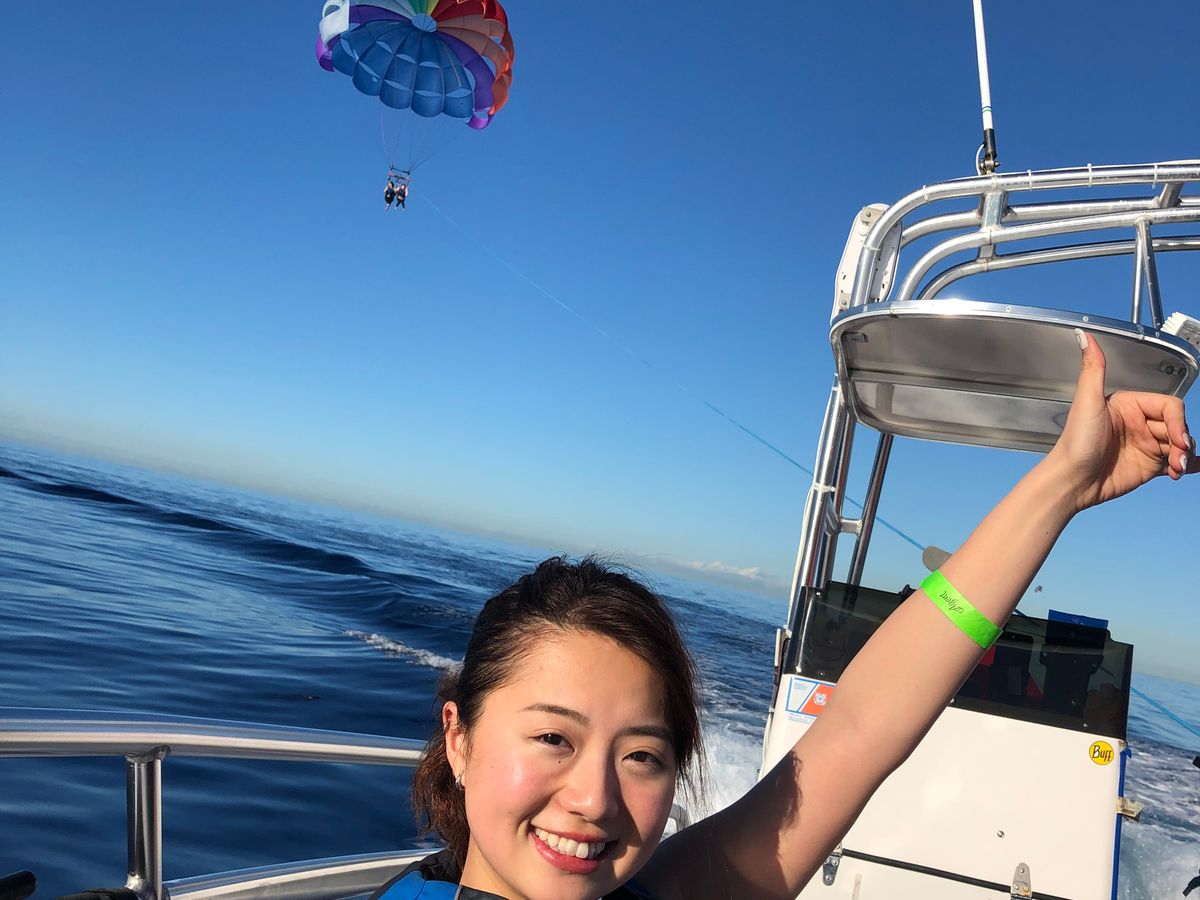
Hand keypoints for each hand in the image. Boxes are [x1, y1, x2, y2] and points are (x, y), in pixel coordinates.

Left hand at [1048, 329, 1195, 512]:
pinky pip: (1175, 462)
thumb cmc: (1075, 443)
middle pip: (1178, 425)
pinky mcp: (1148, 466)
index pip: (1169, 406)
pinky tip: (1190, 468)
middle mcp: (1139, 423)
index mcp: (1130, 405)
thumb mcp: (1086, 402)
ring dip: (1184, 456)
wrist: (1071, 481)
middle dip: (1183, 441)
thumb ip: (1093, 368)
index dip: (1178, 421)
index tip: (1178, 438)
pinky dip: (1188, 465)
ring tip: (1176, 469)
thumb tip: (1084, 335)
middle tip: (1178, 457)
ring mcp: (1145, 444)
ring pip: (1180, 445)